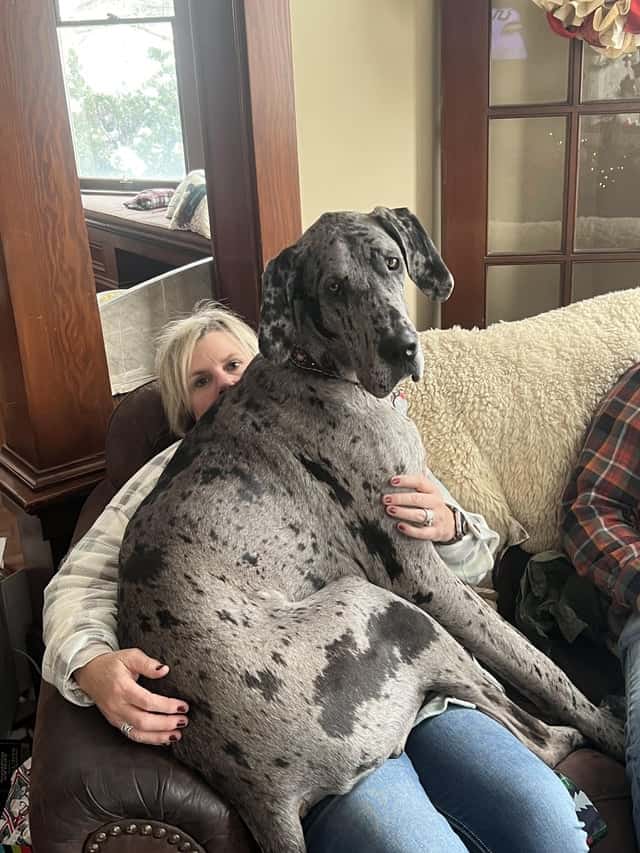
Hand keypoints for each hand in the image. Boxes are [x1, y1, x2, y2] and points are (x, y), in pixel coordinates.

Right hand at [73, 649, 188, 745]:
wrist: (90, 673)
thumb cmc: (113, 663)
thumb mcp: (130, 656)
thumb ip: (147, 663)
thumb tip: (164, 670)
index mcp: (122, 688)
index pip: (147, 701)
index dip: (166, 706)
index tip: (183, 706)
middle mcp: (117, 705)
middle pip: (143, 721)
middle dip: (165, 724)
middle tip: (183, 721)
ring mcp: (115, 716)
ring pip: (137, 733)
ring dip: (158, 736)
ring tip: (177, 735)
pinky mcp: (115, 722)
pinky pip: (132, 735)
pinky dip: (148, 740)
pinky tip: (163, 739)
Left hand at [382, 474, 456, 542]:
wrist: (449, 523)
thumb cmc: (430, 505)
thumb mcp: (427, 493)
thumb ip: (414, 486)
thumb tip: (392, 478)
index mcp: (432, 490)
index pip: (420, 482)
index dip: (405, 481)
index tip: (391, 481)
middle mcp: (436, 503)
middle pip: (417, 499)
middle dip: (400, 498)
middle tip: (385, 499)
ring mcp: (437, 518)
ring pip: (419, 515)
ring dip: (403, 512)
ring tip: (389, 510)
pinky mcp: (435, 532)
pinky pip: (423, 532)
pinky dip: (411, 530)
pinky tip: (399, 526)